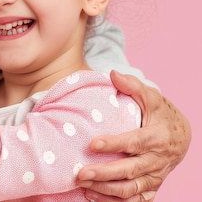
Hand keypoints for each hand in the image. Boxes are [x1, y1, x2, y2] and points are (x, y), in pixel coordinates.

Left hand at [77, 70, 190, 200]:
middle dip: (104, 173)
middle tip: (81, 173)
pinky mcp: (151, 187)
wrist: (181, 135)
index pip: (134, 142)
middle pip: (130, 171)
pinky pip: (135, 200)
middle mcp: (157, 161)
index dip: (114, 144)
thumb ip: (132, 85)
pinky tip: (92, 197)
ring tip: (83, 186)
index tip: (92, 143)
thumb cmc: (160, 113)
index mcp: (157, 137)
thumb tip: (112, 73)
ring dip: (106, 191)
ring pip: (131, 189)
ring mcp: (155, 177)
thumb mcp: (150, 96)